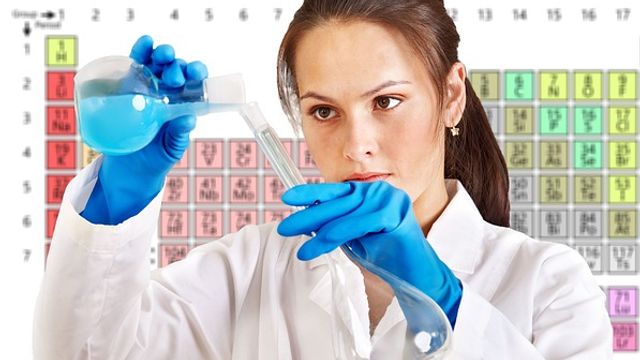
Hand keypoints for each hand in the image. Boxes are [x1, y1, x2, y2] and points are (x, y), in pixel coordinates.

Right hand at [80, 35, 207, 224]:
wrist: (129, 170)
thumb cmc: (156, 159)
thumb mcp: (171, 149)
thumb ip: (179, 135)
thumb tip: (189, 119)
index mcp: (183, 104)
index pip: (194, 83)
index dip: (197, 73)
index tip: (195, 73)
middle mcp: (168, 93)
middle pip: (176, 70)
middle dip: (178, 66)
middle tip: (175, 76)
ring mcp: (148, 87)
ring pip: (158, 63)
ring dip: (161, 54)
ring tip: (163, 55)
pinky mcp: (128, 86)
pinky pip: (135, 64)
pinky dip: (141, 51)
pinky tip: (145, 44)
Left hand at [277, 181, 462, 326]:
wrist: (415, 274)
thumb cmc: (385, 254)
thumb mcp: (354, 235)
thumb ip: (335, 223)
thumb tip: (305, 219)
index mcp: (369, 191)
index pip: (335, 190)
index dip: (310, 193)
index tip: (287, 197)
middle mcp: (379, 190)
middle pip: (337, 202)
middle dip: (308, 216)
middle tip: (285, 228)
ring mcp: (389, 199)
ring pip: (344, 215)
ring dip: (319, 234)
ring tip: (303, 251)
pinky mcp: (395, 214)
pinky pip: (357, 224)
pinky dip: (335, 237)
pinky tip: (317, 247)